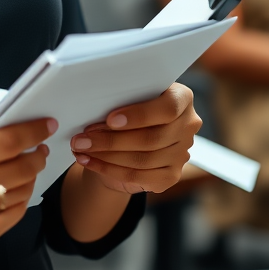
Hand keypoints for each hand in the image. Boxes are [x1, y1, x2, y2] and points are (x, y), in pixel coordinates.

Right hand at [0, 116, 55, 251]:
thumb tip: (9, 123)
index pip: (5, 142)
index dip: (31, 132)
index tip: (46, 125)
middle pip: (19, 168)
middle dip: (36, 156)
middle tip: (40, 150)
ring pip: (20, 191)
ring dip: (30, 177)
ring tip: (26, 169)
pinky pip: (15, 214)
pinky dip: (21, 199)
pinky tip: (15, 189)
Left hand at [69, 84, 200, 194]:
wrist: (132, 131)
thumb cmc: (128, 104)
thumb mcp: (129, 93)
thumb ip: (122, 95)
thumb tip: (93, 103)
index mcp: (182, 97)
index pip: (167, 108)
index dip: (139, 115)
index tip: (110, 119)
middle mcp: (188, 125)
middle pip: (151, 139)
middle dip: (111, 140)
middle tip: (82, 138)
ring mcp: (182, 153)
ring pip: (142, 160)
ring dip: (106, 156)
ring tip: (80, 148)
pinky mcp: (171, 175)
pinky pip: (139, 176)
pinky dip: (108, 169)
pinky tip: (88, 161)